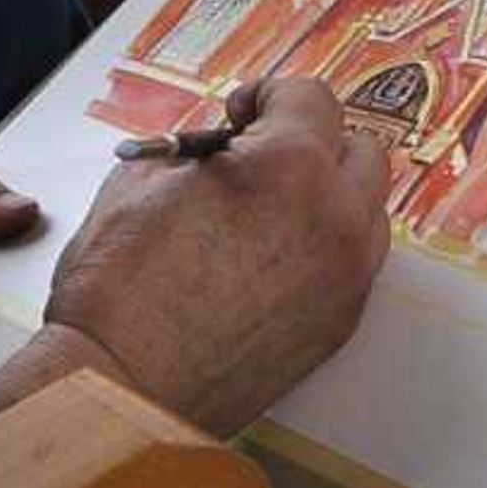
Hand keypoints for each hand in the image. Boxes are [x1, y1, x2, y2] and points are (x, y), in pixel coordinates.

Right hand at [42, 78, 390, 436]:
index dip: (269, 95)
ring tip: (272, 211)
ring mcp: (345, 278)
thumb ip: (195, 150)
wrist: (122, 392)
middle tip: (261, 156)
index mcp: (289, 167)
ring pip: (367, 210)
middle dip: (312, 142)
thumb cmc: (119, 293)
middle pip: (359, 149)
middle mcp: (335, 217)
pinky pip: (354, 266)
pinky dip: (327, 249)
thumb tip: (215, 148)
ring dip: (331, 196)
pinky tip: (274, 259)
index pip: (312, 97)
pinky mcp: (340, 326)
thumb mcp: (139, 183)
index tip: (243, 112)